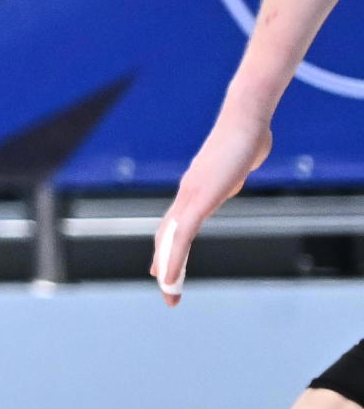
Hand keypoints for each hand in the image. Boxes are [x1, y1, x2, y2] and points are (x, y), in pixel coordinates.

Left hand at [155, 89, 276, 296]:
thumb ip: (231, 173)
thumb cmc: (245, 136)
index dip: (168, 247)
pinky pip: (183, 234)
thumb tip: (235, 170)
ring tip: (167, 291)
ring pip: (172, 240)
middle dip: (166, 263)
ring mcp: (191, 195)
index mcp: (196, 189)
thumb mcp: (237, 163)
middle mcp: (188, 194)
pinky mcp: (200, 197)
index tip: (162, 266)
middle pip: (168, 235)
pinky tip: (170, 273)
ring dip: (169, 267)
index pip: (176, 224)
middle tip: (165, 288)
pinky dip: (174, 256)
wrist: (245, 117)